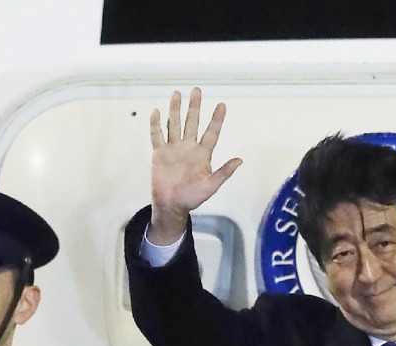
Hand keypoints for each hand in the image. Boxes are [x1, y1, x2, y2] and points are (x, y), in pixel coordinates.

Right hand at [148, 87, 242, 243]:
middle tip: (197, 90)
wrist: (172, 205)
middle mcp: (188, 148)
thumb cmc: (193, 197)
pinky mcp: (160, 153)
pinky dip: (156, 125)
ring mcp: (173, 149)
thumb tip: (240, 160)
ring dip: (175, 110)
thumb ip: (224, 172)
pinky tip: (157, 112)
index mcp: (202, 154)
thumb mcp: (211, 185)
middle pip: (192, 122)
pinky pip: (157, 136)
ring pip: (174, 124)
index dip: (217, 119)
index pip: (211, 132)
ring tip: (176, 94)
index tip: (222, 105)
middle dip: (194, 107)